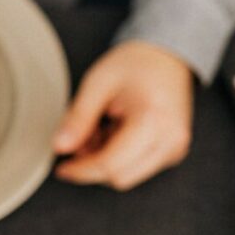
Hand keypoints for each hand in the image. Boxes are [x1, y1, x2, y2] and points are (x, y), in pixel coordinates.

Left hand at [53, 41, 193, 190]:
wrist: (165, 57)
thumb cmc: (135, 64)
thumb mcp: (97, 84)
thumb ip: (77, 118)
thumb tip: (60, 147)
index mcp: (154, 121)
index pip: (111, 165)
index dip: (81, 170)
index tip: (61, 168)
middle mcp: (171, 140)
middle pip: (120, 177)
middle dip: (93, 164)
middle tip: (82, 137)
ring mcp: (175, 148)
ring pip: (127, 175)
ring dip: (104, 160)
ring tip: (100, 128)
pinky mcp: (172, 151)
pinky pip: (137, 168)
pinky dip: (117, 157)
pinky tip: (112, 132)